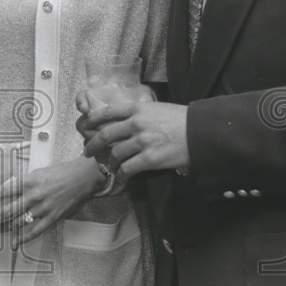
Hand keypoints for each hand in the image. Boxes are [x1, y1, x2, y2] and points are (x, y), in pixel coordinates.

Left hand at [0, 158, 104, 243]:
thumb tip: (7, 189)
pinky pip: (35, 230)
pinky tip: (15, 241)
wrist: (82, 177)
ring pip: (19, 221)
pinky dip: (23, 237)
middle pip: (7, 209)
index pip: (3, 191)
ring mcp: (43, 208)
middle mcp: (33, 195)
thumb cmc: (60, 173)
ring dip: (5, 228)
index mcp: (28, 181)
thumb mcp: (37, 173)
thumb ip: (22, 182)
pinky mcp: (53, 217)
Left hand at [75, 96, 189, 177]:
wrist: (200, 131)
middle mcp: (136, 123)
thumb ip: (139, 114)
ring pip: (115, 153)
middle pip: (106, 134)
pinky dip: (122, 174)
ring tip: (110, 166)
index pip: (107, 112)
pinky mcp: (150, 158)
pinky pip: (128, 168)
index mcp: (137, 109)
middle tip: (88, 152)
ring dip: (110, 161)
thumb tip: (126, 121)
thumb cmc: (181, 120)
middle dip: (93, 145)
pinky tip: (122, 176)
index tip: (85, 126)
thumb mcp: (157, 109)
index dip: (92, 120)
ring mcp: (142, 141)